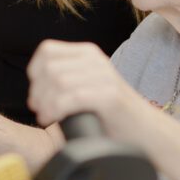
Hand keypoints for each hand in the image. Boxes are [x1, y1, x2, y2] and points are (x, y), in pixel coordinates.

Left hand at [26, 40, 140, 137]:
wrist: (144, 130)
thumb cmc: (109, 113)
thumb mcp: (87, 84)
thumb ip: (67, 76)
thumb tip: (36, 85)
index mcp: (88, 53)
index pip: (47, 50)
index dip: (35, 72)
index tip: (37, 93)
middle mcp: (96, 60)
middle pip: (49, 68)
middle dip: (38, 91)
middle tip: (39, 109)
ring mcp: (104, 76)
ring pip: (58, 82)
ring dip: (45, 102)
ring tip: (45, 116)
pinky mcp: (110, 95)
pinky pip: (72, 97)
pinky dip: (56, 110)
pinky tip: (53, 120)